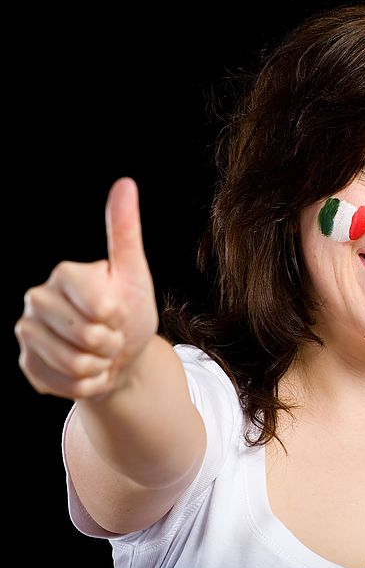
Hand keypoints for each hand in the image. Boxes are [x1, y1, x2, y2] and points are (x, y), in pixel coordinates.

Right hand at [15, 178, 157, 399]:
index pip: (99, 304)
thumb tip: (125, 183)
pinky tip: (87, 370)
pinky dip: (87, 384)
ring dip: (100, 365)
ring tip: (99, 352)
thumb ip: (124, 231)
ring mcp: (28, 333)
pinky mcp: (27, 364)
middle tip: (110, 333)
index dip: (118, 315)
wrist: (121, 355)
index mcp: (65, 273)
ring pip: (76, 364)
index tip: (117, 309)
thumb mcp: (134, 273)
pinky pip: (65, 385)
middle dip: (110, 342)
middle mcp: (38, 299)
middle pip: (88, 337)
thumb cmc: (130, 310)